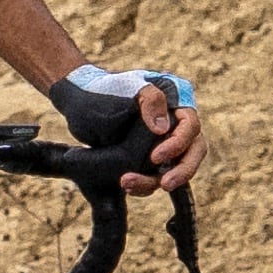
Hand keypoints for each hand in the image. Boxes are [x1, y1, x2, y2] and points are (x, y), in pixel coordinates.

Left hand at [49, 65, 202, 195]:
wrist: (81, 101)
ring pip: (172, 169)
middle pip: (192, 152)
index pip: (190, 127)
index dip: (178, 144)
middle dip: (181, 171)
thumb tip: (162, 129)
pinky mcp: (146, 160)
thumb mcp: (130, 87)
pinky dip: (143, 184)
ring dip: (153, 181)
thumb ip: (150, 100)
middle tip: (164, 184)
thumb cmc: (108, 89)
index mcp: (177, 105)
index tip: (156, 157)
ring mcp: (162, 144)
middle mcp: (175, 126)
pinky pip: (153, 176)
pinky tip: (126, 185)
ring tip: (127, 183)